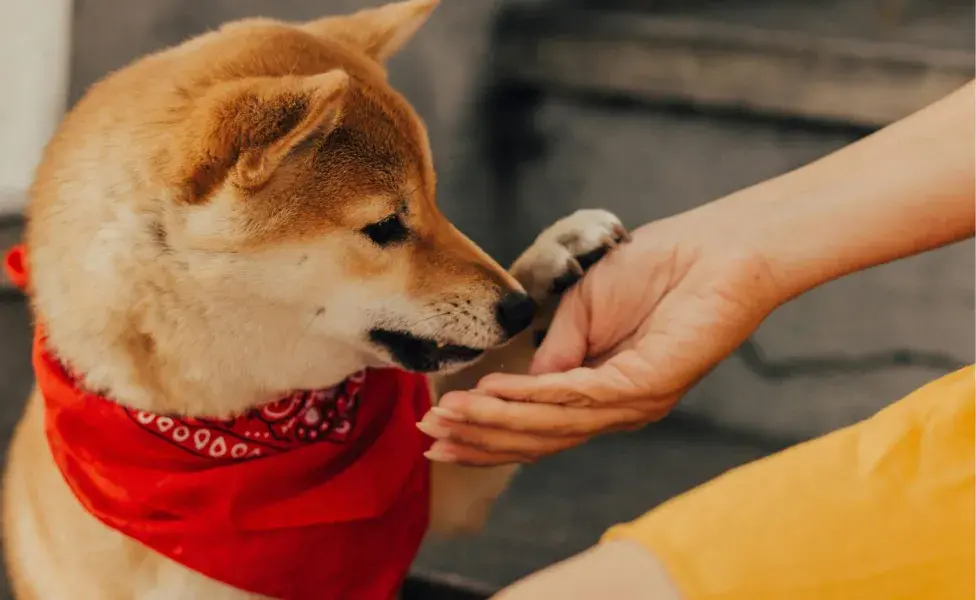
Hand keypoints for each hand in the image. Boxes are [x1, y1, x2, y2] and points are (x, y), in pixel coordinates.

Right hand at [422, 206, 783, 464]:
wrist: (715, 246)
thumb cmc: (657, 270)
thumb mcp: (583, 310)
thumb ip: (554, 352)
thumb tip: (517, 386)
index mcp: (603, 394)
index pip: (537, 428)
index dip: (486, 432)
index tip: (436, 429)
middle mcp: (617, 409)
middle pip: (538, 439)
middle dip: (480, 439)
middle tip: (429, 436)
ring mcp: (634, 403)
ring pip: (551, 426)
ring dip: (493, 423)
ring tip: (447, 417)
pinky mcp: (647, 386)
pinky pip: (575, 397)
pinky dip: (528, 397)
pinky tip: (490, 393)